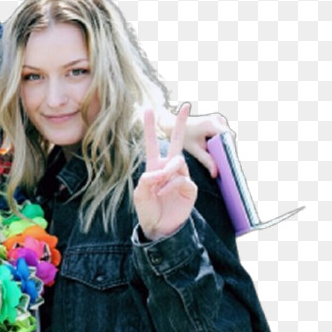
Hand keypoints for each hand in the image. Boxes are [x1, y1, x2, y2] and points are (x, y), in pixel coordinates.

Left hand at [134, 104, 197, 240]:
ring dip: (167, 172)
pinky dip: (172, 185)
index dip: (151, 127)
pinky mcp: (190, 187)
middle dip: (180, 124)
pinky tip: (166, 193)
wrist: (160, 226)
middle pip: (176, 142)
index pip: (152, 143)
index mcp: (154, 166)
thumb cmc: (148, 209)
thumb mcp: (140, 194)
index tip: (149, 109)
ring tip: (160, 188)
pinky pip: (183, 178)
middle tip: (186, 105)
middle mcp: (169, 168)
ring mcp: (181, 176)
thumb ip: (148, 179)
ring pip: (178, 161)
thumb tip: (163, 170)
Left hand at [159, 108, 231, 177]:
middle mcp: (217, 119)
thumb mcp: (194, 150)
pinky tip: (214, 149)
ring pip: (227, 135)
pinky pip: (223, 133)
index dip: (230, 151)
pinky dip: (220, 140)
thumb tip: (216, 174)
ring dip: (223, 145)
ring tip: (217, 157)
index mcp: (212, 124)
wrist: (173, 124)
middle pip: (229, 137)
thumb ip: (206, 161)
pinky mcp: (216, 120)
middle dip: (226, 149)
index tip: (228, 163)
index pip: (229, 139)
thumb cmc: (182, 136)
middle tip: (223, 163)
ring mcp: (217, 118)